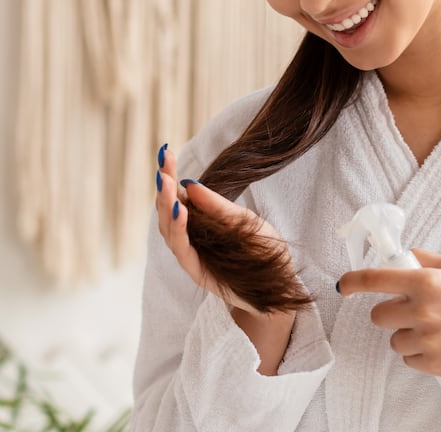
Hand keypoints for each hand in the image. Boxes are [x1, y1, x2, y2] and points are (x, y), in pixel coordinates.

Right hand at [155, 147, 286, 314]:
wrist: (278, 287)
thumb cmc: (263, 251)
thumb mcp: (245, 220)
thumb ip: (218, 206)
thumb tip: (190, 183)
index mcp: (200, 221)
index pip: (178, 195)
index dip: (169, 175)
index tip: (165, 152)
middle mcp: (191, 237)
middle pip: (167, 211)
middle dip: (163, 189)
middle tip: (162, 169)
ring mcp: (191, 255)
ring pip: (168, 229)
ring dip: (166, 206)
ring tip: (167, 184)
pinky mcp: (196, 272)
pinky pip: (182, 249)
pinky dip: (178, 230)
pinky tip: (179, 211)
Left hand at [338, 249, 440, 379]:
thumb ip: (425, 260)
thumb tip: (399, 256)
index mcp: (427, 282)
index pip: (376, 279)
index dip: (354, 281)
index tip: (345, 284)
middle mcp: (424, 311)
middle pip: (379, 316)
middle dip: (392, 312)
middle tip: (414, 310)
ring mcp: (429, 340)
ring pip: (394, 341)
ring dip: (408, 335)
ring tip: (436, 329)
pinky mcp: (436, 365)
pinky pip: (409, 360)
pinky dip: (421, 354)